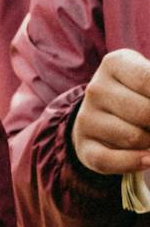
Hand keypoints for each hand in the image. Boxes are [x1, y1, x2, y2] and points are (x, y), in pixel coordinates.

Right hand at [71, 48, 149, 174]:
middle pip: (145, 113)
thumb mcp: (149, 82)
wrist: (104, 114)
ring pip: (134, 138)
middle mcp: (95, 88)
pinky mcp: (83, 146)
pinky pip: (111, 160)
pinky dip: (136, 162)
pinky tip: (147, 158)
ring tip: (148, 135)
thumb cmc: (140, 93)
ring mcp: (86, 118)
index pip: (149, 80)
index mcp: (115, 63)